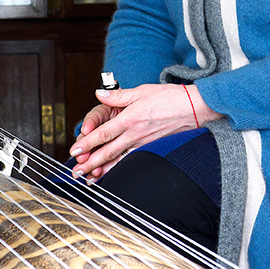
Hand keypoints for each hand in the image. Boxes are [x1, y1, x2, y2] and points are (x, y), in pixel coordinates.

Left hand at [68, 83, 221, 179]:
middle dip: (90, 162)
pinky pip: (131, 160)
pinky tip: (110, 174)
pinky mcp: (151, 148)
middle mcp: (136, 133)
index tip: (75, 150)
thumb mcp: (142, 90)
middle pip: (108, 150)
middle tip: (75, 171)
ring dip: (101, 169)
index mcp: (131, 118)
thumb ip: (118, 95)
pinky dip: (118, 169)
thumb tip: (99, 93)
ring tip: (88, 178)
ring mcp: (144, 143)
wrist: (195, 108)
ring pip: (118, 159)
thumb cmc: (170, 97)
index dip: (88, 143)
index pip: (104, 133)